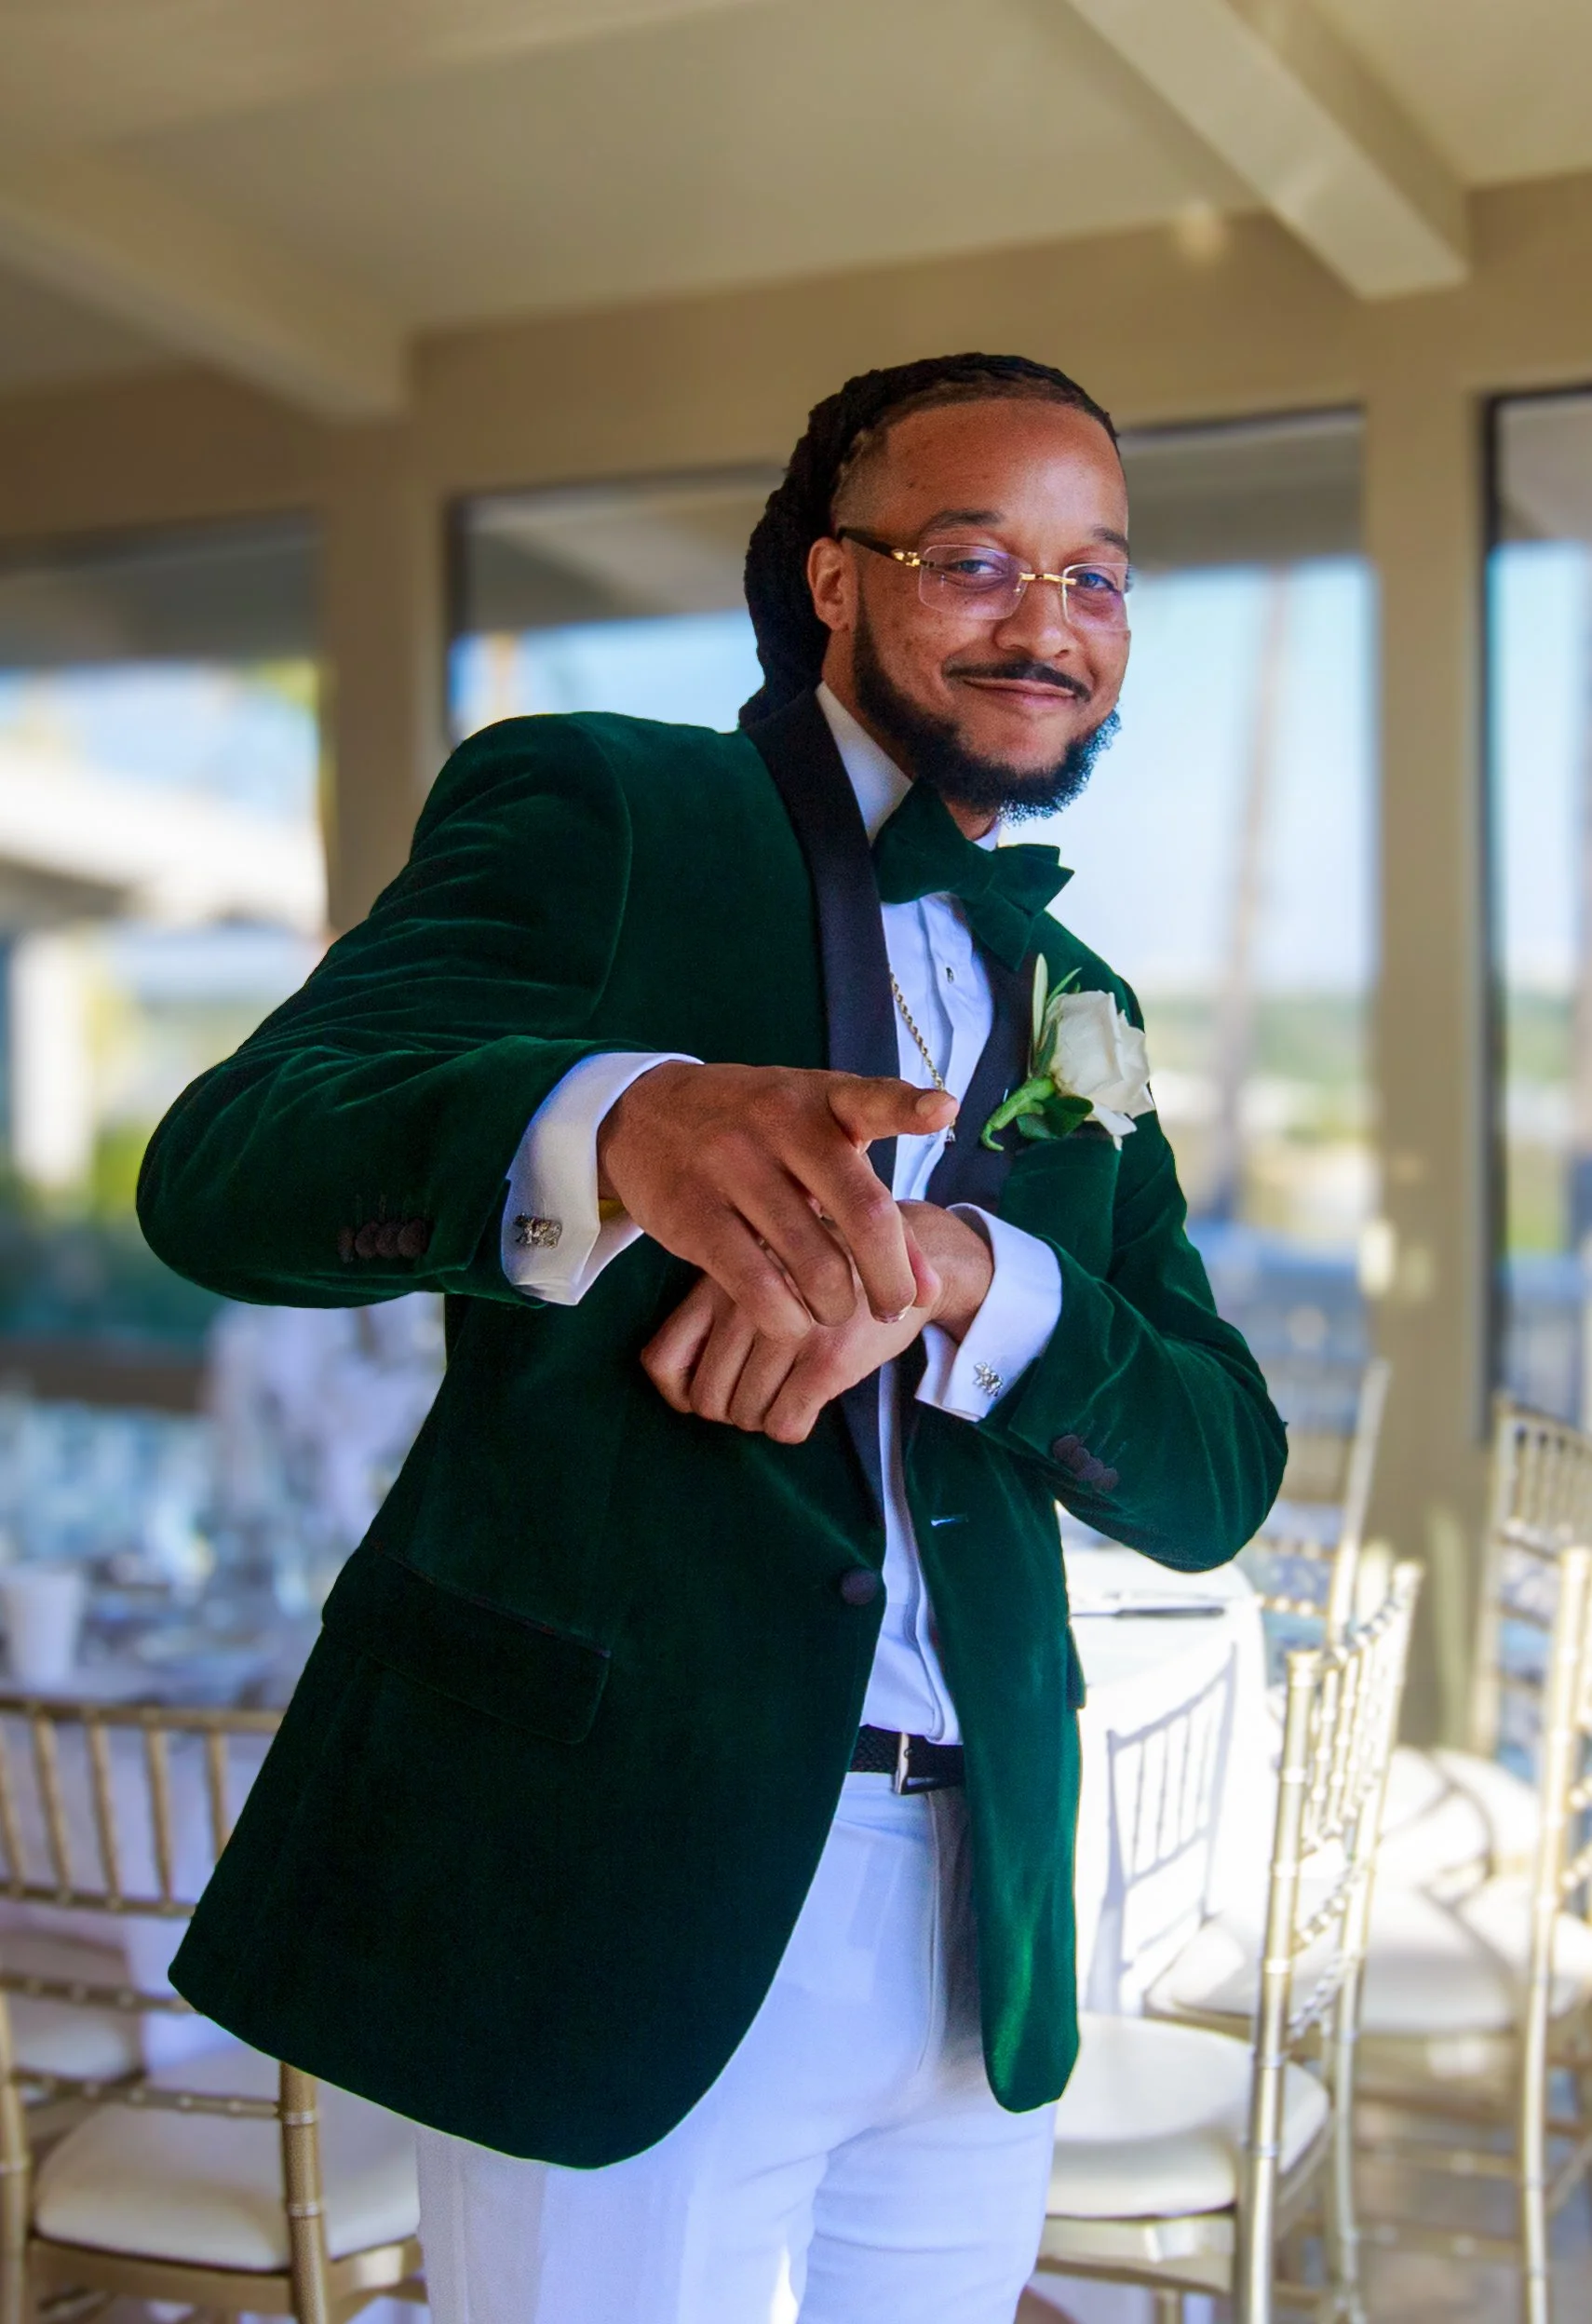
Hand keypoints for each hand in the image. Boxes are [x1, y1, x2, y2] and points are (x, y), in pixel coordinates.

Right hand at [597, 1062, 956, 1340]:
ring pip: (814, 1264)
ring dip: (837, 1306)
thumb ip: (875, 1210)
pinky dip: (787, 1320)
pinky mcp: (693, 1213)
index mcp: (821, 1098)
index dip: (908, 1107)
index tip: (942, 1112)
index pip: (872, 1098)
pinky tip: (790, 1320)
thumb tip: (929, 1290)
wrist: (647, 1114)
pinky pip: (757, 1287)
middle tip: (894, 1308)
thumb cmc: (758, 1137)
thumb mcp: (816, 1146)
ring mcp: (732, 1165)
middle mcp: (780, 1124)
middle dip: (891, 1279)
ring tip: (834, 1309)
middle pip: (862, 1213)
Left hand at [640, 1203, 994, 1443]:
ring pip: (746, 1415)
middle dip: (731, 1408)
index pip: (661, 1361)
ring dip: (764, 1417)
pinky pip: (785, 1425)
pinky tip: (808, 1403)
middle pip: (707, 1399)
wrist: (910, 1253)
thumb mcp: (758, 1264)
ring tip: (787, 1390)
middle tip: (760, 1391)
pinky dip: (792, 1427)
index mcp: (718, 1280)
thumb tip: (680, 1392)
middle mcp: (745, 1304)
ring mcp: (787, 1332)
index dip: (679, 1392)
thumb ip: (714, 1308)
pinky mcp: (828, 1360)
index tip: (708, 1389)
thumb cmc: (822, 1266)